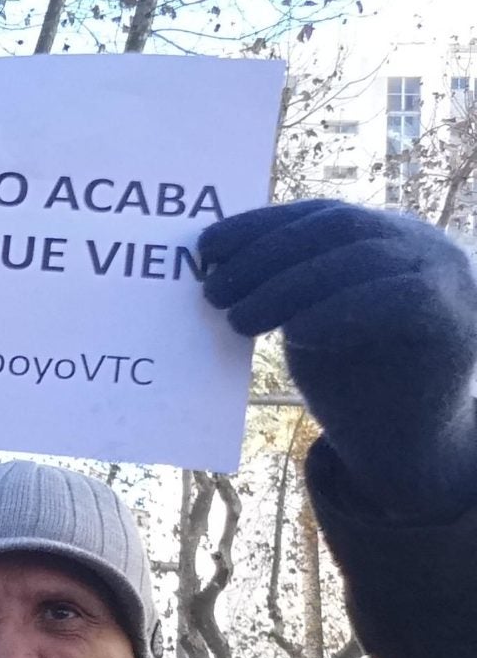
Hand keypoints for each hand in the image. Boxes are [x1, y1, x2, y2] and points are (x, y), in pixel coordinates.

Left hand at [201, 200, 476, 515]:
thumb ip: (283, 283)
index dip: (260, 226)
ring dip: (288, 286)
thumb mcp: (307, 316)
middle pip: (336, 227)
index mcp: (387, 235)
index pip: (319, 214)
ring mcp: (447, 276)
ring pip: (359, 258)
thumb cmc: (348, 378)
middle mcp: (422, 245)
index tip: (205, 246)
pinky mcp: (455, 318)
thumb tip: (215, 260)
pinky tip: (297, 331)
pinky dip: (339, 310)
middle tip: (214, 290)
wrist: (403, 443)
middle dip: (266, 256)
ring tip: (238, 318)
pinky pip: (396, 299)